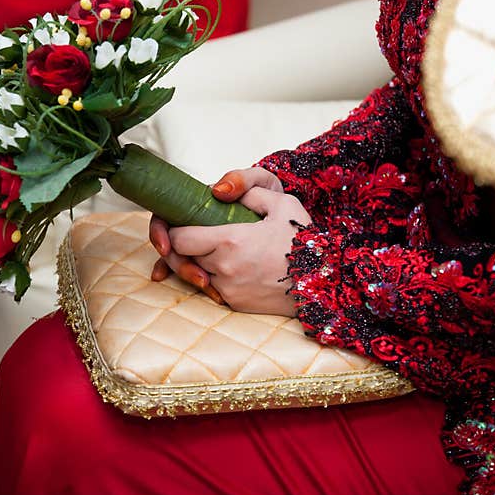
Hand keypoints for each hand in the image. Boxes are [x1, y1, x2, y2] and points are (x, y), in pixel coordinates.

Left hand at [150, 167, 306, 315]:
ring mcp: (227, 289)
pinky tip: (229, 265)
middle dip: (180, 246)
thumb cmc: (303, 242)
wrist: (322, 284)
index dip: (172, 230)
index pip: (177, 238)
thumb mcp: (283, 204)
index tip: (179, 222)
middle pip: (181, 257)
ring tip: (213, 248)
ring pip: (194, 274)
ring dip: (196, 262)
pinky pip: (211, 288)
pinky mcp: (234, 303)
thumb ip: (249, 191)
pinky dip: (213, 277)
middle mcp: (223, 268)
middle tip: (190, 234)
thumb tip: (221, 191)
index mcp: (230, 240)